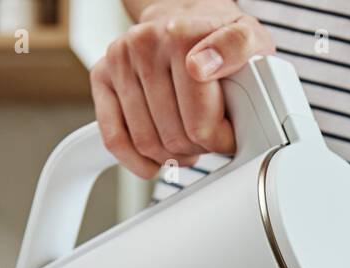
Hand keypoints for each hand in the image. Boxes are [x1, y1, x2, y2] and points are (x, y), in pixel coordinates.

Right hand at [92, 0, 274, 178]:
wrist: (186, 20)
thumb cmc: (218, 38)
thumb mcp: (247, 36)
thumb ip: (236, 46)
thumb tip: (203, 66)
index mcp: (180, 37)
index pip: (199, 122)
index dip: (218, 140)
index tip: (227, 135)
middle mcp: (144, 45)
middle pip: (173, 137)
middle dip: (196, 149)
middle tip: (207, 141)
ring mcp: (120, 60)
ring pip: (146, 143)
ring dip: (171, 157)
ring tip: (187, 144)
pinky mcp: (102, 76)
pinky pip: (112, 136)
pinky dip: (134, 161)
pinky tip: (154, 165)